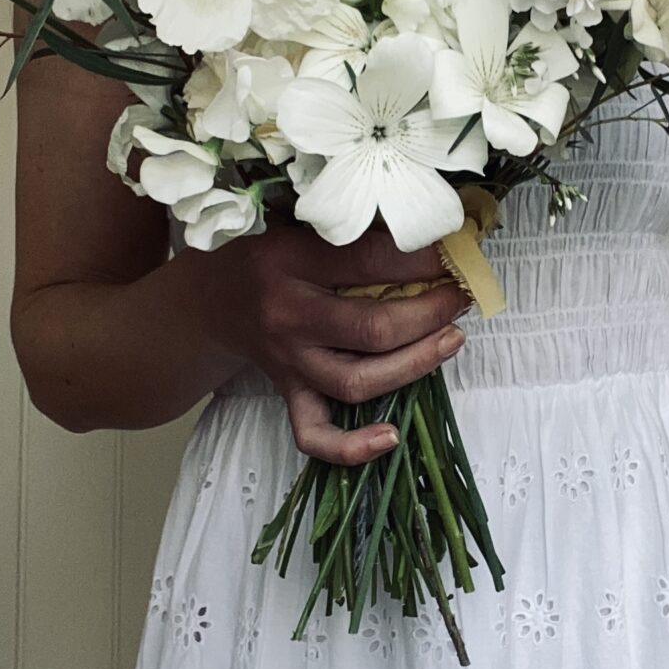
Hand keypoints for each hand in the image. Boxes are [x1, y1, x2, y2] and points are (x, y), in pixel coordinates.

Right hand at [198, 213, 471, 464]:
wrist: (209, 298)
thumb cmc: (267, 252)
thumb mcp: (300, 221)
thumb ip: (353, 226)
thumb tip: (427, 226)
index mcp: (290, 260)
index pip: (370, 261)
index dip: (423, 260)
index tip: (454, 255)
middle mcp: (288, 316)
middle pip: (373, 329)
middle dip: (430, 314)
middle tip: (459, 297)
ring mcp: (289, 362)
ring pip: (357, 381)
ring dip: (415, 365)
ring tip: (452, 339)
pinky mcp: (288, 393)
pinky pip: (314, 434)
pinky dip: (352, 447)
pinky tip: (391, 437)